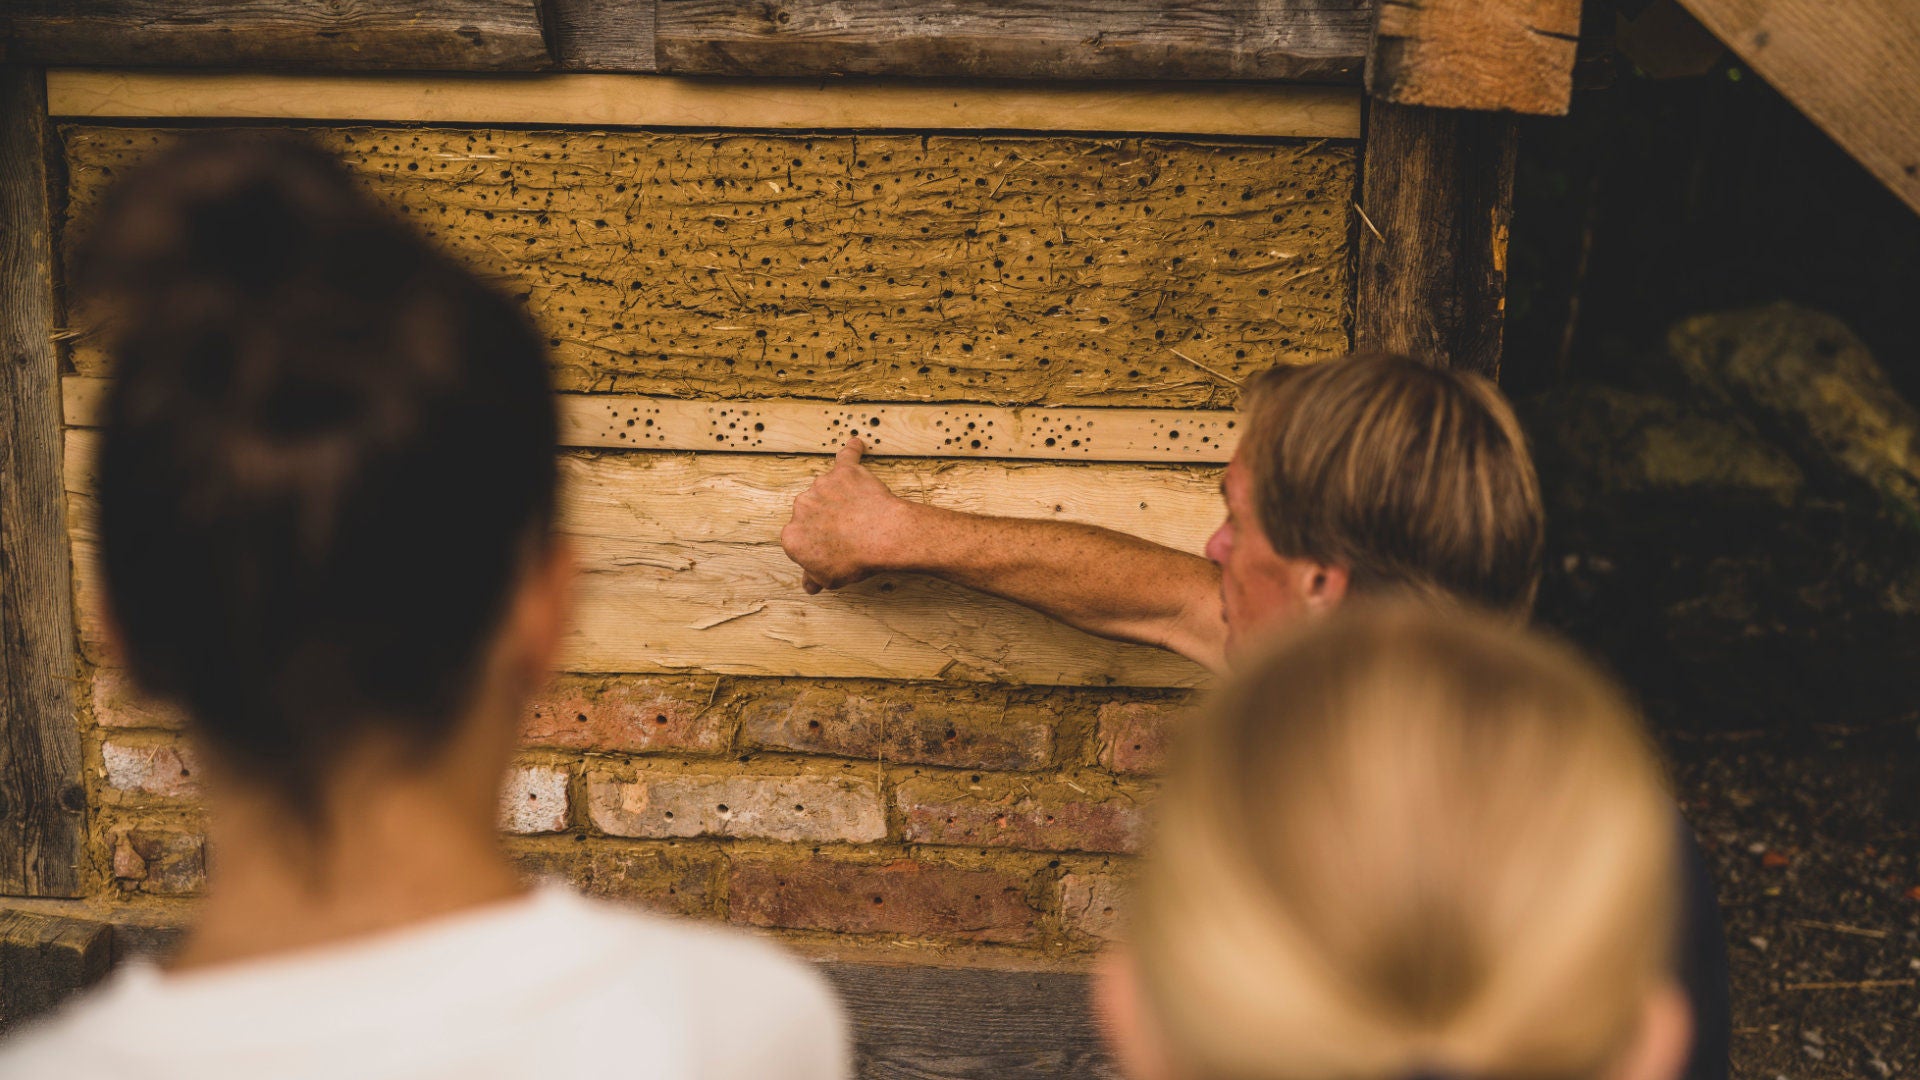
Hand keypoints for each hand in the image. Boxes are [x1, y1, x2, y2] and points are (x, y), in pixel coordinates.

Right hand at [781, 438, 909, 593]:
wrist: (881, 537)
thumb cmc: (855, 560)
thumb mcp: (829, 578)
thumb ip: (814, 577)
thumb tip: (809, 583)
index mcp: (792, 536)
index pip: (799, 538)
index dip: (817, 543)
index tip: (831, 547)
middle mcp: (801, 507)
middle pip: (811, 511)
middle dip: (826, 519)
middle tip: (848, 530)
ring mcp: (822, 486)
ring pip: (828, 489)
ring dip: (840, 496)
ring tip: (860, 510)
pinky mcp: (844, 472)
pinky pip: (846, 457)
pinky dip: (852, 451)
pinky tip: (857, 445)